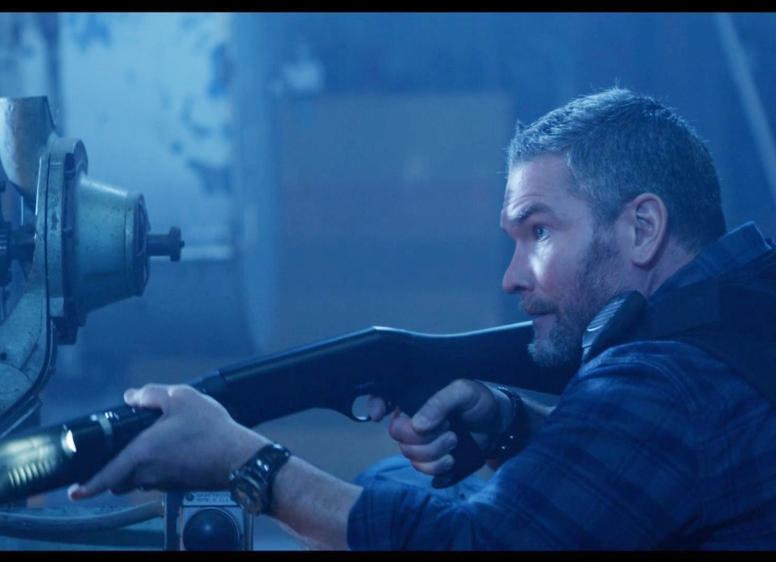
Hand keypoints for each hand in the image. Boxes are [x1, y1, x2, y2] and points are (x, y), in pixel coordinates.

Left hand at [68, 384, 266, 499]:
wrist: (239, 457)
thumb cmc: (212, 430)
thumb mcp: (181, 398)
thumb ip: (151, 394)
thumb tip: (132, 396)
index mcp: (142, 453)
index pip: (106, 476)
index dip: (88, 486)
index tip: (76, 491)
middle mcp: (149, 473)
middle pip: (120, 478)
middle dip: (115, 468)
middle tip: (122, 450)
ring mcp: (164, 481)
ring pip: (139, 479)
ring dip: (139, 467)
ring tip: (153, 445)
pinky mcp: (179, 483)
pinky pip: (158, 478)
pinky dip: (159, 467)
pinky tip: (175, 449)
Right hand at [367, 380, 511, 475]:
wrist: (499, 424)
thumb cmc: (480, 400)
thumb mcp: (463, 391)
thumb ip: (440, 403)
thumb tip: (418, 425)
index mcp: (415, 397)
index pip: (383, 396)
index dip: (374, 404)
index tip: (379, 414)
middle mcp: (413, 417)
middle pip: (397, 433)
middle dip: (421, 436)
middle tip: (448, 429)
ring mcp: (421, 440)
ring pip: (408, 453)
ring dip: (432, 452)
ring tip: (453, 441)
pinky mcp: (431, 459)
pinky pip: (420, 469)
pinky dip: (435, 468)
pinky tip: (450, 460)